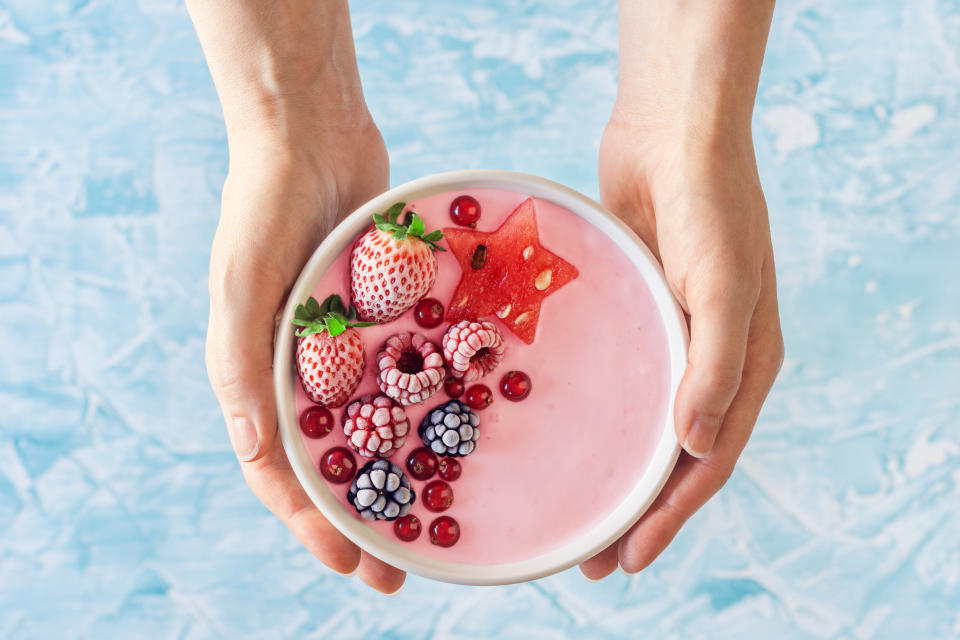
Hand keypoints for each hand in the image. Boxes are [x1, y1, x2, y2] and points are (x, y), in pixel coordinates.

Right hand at [205, 119, 405, 593]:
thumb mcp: (242, 284)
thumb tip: (256, 450)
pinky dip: (430, 403)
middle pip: (336, 461)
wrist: (313, 130)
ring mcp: (349, 346)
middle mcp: (304, 370)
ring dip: (403, 472)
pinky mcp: (387, 315)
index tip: (354, 563)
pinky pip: (411, 368)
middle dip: (365, 517)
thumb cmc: (266, 205)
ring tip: (439, 517)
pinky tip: (467, 433)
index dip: (313, 523)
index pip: (281, 470)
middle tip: (402, 568)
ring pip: (379, 424)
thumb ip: (242, 365)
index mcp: (260, 374)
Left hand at [579, 113, 783, 577]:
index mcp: (743, 365)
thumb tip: (697, 450)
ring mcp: (667, 336)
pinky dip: (594, 412)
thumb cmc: (709, 205)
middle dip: (636, 510)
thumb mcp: (721, 285)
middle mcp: (707, 360)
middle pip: (671, 454)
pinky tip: (560, 430)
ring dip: (611, 469)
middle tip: (591, 559)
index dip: (671, 515)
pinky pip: (613, 375)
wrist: (672, 132)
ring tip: (573, 514)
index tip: (630, 558)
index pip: (708, 461)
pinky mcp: (631, 311)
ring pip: (638, 422)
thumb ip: (714, 365)